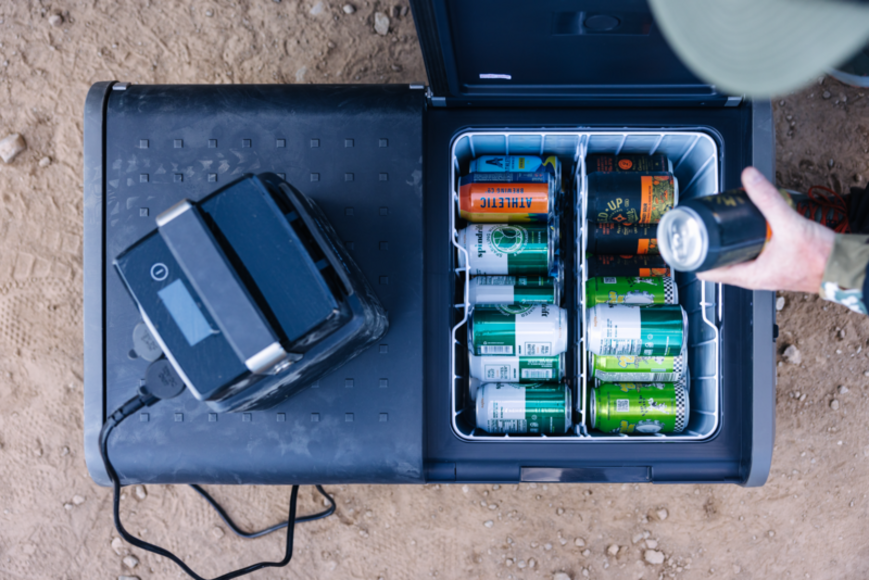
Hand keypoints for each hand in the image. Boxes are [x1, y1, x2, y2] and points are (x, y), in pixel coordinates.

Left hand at [696, 167, 834, 292]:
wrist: (843, 266)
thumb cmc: (819, 257)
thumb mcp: (788, 224)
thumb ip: (768, 199)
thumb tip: (749, 178)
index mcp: (748, 276)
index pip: (707, 272)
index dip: (693, 257)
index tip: (687, 240)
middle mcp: (752, 278)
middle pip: (717, 263)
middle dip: (708, 245)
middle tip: (703, 226)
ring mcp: (762, 273)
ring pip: (734, 259)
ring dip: (726, 243)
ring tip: (720, 224)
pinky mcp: (772, 266)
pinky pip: (749, 255)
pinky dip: (742, 243)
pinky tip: (745, 228)